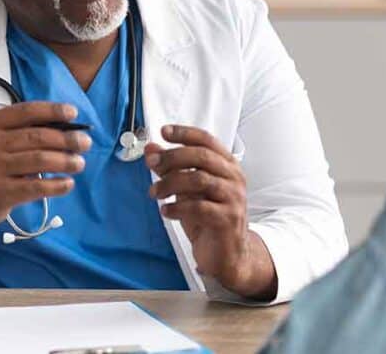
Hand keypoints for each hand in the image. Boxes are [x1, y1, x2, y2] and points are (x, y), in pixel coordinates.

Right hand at [0, 101, 90, 230]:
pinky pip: (36, 186)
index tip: (73, 113)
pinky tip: (68, 183)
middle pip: (37, 136)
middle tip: (85, 143)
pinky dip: (57, 185)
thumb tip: (63, 128)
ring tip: (80, 163)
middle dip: (67, 138)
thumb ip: (18, 133)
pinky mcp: (0, 192)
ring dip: (66, 161)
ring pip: (40, 160)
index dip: (53, 111)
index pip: (26, 112)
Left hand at [146, 125, 275, 299]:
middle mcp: (234, 177)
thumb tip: (150, 149)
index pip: (207, 140)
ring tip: (155, 193)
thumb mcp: (186, 190)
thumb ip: (171, 168)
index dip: (185, 133)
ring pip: (199, 180)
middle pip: (201, 156)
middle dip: (172, 157)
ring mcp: (234, 198)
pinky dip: (177, 207)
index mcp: (227, 165)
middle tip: (151, 164)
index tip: (164, 132)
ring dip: (170, 184)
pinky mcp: (228, 219)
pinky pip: (199, 207)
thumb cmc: (207, 218)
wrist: (226, 254)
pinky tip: (166, 211)